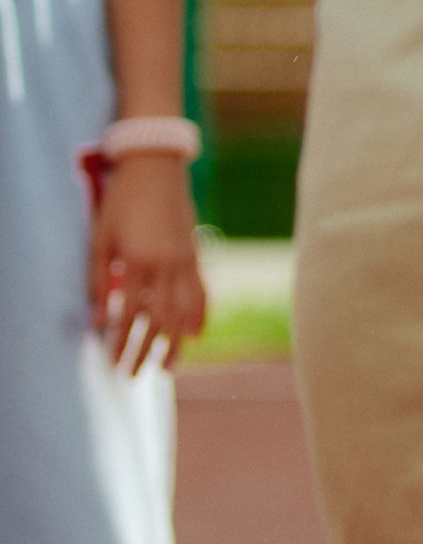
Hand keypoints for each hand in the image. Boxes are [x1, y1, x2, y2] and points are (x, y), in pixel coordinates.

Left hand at [90, 153, 207, 372]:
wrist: (156, 167)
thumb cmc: (122, 201)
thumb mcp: (101, 238)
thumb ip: (100, 280)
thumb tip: (100, 319)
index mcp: (137, 260)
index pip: (129, 313)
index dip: (121, 342)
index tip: (113, 363)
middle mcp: (165, 265)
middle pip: (158, 320)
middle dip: (146, 352)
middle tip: (135, 375)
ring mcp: (185, 261)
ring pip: (183, 312)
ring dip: (175, 343)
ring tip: (168, 368)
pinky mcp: (196, 255)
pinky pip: (202, 292)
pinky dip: (200, 316)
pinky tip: (196, 335)